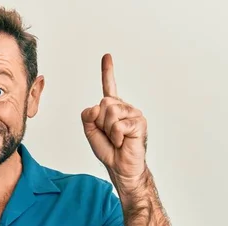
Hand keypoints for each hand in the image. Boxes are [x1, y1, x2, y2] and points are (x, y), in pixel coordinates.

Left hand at [81, 54, 147, 191]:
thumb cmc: (109, 150)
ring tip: (117, 139)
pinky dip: (116, 137)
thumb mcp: (90, 132)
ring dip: (108, 131)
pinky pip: (118, 125)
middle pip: (103, 103)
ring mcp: (133, 113)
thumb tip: (97, 105)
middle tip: (109, 136)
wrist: (121, 167)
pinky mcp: (139, 122)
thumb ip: (87, 116)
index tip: (107, 56)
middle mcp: (124, 107)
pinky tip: (123, 142)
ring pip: (110, 113)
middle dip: (100, 123)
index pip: (109, 87)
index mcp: (113, 108)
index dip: (107, 71)